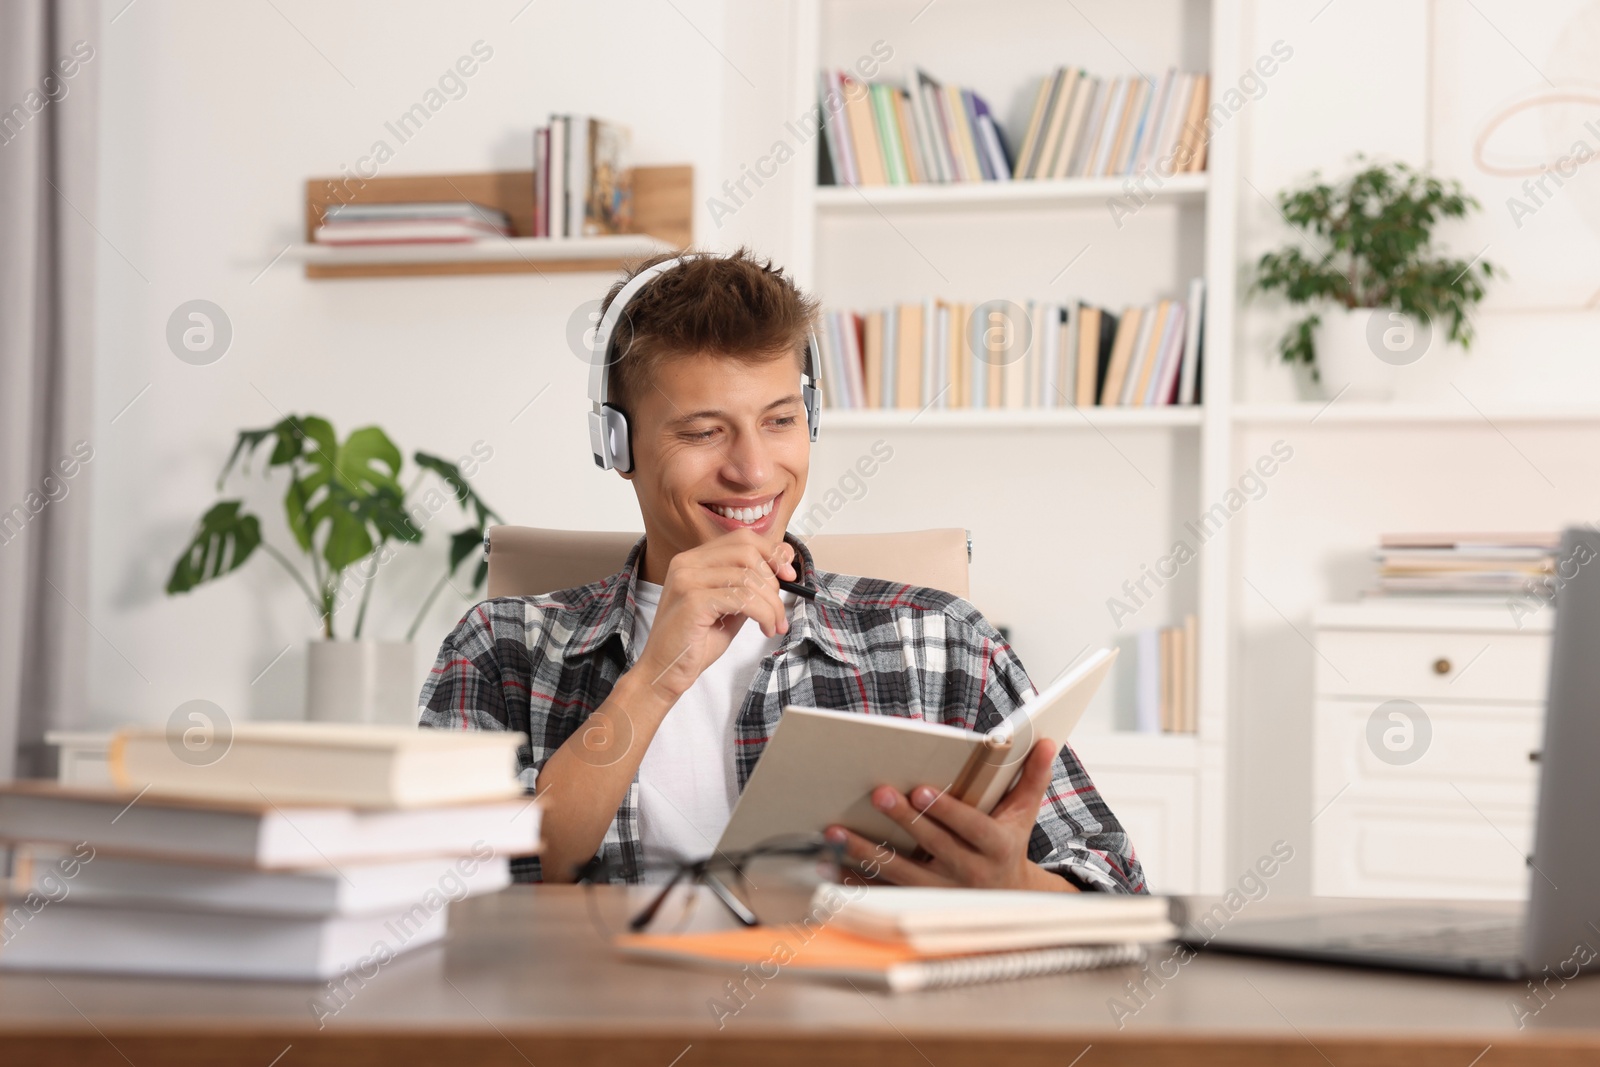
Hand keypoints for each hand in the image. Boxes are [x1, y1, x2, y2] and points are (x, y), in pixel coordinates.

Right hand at [634, 529, 796, 697]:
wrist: (664, 672)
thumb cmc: (696, 642)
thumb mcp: (730, 606)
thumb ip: (750, 583)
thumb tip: (784, 559)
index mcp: (693, 560)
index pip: (742, 538)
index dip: (772, 553)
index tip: (789, 576)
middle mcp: (687, 563)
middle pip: (747, 551)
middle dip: (773, 581)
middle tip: (778, 609)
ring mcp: (687, 580)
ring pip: (748, 577)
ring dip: (772, 604)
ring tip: (773, 625)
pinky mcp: (692, 601)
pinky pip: (743, 599)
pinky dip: (764, 614)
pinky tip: (765, 629)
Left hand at [825, 738, 1076, 891]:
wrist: (1008, 902)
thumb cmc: (1008, 845)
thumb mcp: (1024, 813)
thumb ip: (1033, 777)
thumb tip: (1047, 741)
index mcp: (993, 847)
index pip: (969, 827)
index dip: (945, 810)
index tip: (920, 789)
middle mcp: (966, 873)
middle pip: (930, 846)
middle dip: (903, 820)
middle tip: (877, 794)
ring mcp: (939, 891)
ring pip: (898, 872)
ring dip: (865, 852)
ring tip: (836, 831)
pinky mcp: (916, 902)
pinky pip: (881, 892)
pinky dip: (854, 879)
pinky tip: (829, 862)